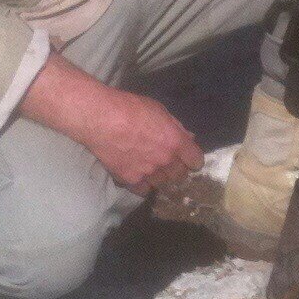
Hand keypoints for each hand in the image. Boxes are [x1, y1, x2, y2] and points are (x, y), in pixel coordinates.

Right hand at [86, 89, 203, 195]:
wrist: (101, 118)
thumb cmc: (130, 107)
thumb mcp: (158, 110)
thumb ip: (175, 127)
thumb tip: (188, 138)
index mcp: (175, 141)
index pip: (196, 161)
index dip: (193, 160)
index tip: (188, 159)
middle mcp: (165, 160)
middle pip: (180, 176)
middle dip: (177, 169)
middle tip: (168, 162)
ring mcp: (148, 172)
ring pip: (162, 184)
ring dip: (159, 177)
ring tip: (150, 168)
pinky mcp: (130, 180)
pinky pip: (143, 190)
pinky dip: (143, 185)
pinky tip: (138, 175)